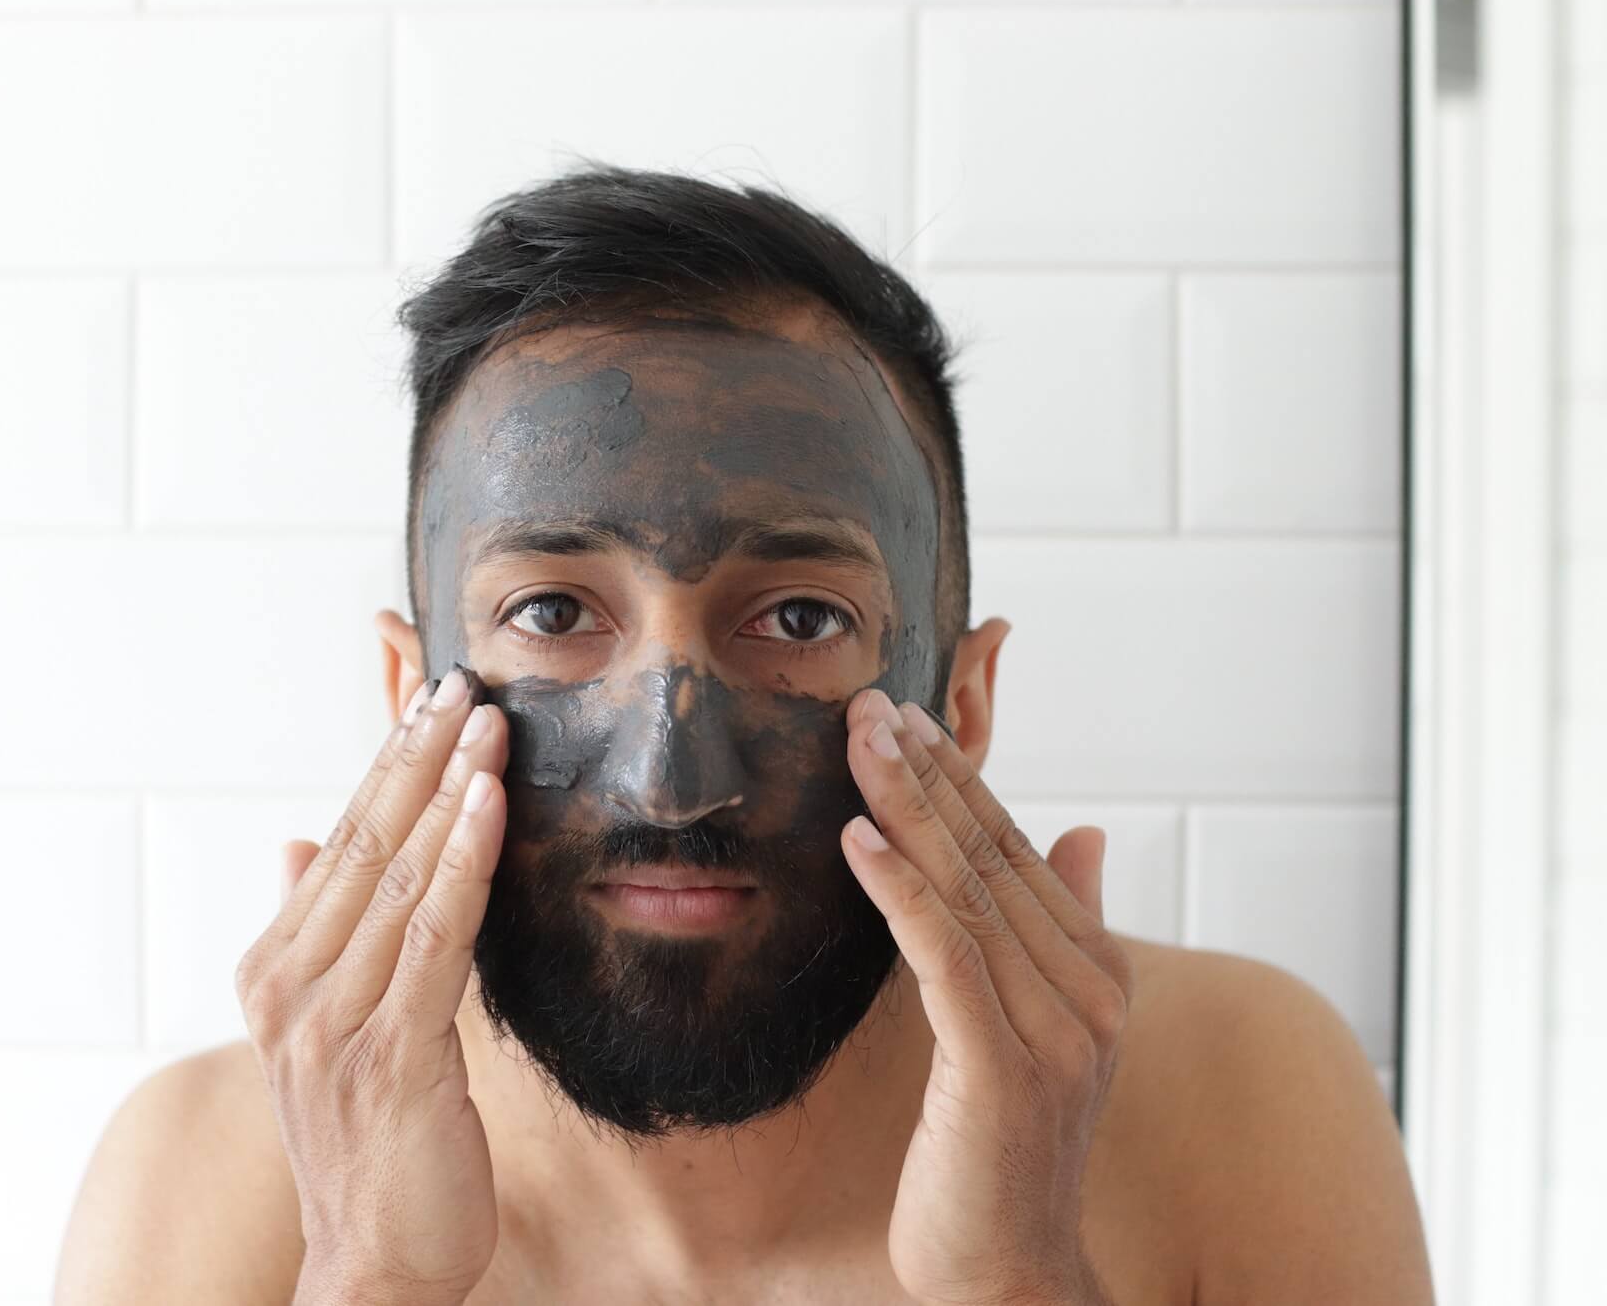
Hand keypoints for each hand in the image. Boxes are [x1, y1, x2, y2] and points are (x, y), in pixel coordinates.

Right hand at [234, 667, 509, 1305]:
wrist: (371, 1263)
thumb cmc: (366, 1144)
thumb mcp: (328, 1029)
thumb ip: (317, 931)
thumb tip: (299, 844)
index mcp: (275, 972)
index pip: (341, 842)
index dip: (387, 765)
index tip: (428, 698)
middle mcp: (291, 989)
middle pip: (365, 844)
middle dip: (418, 756)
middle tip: (463, 682)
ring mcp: (334, 1022)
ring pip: (400, 878)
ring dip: (447, 791)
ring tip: (487, 724)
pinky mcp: (391, 1055)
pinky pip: (435, 937)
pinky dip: (464, 862)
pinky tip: (489, 806)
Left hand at [839, 688, 1131, 1305]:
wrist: (1010, 1271)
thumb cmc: (1005, 1151)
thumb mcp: (1038, 1030)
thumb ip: (1066, 928)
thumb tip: (1087, 834)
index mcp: (1094, 973)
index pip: (1017, 851)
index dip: (959, 781)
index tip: (904, 718)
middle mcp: (1086, 992)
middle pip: (991, 857)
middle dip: (926, 773)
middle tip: (868, 703)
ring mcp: (1052, 1031)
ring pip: (967, 892)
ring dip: (907, 808)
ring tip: (858, 742)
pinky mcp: (1002, 1069)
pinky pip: (946, 957)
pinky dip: (902, 890)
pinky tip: (859, 839)